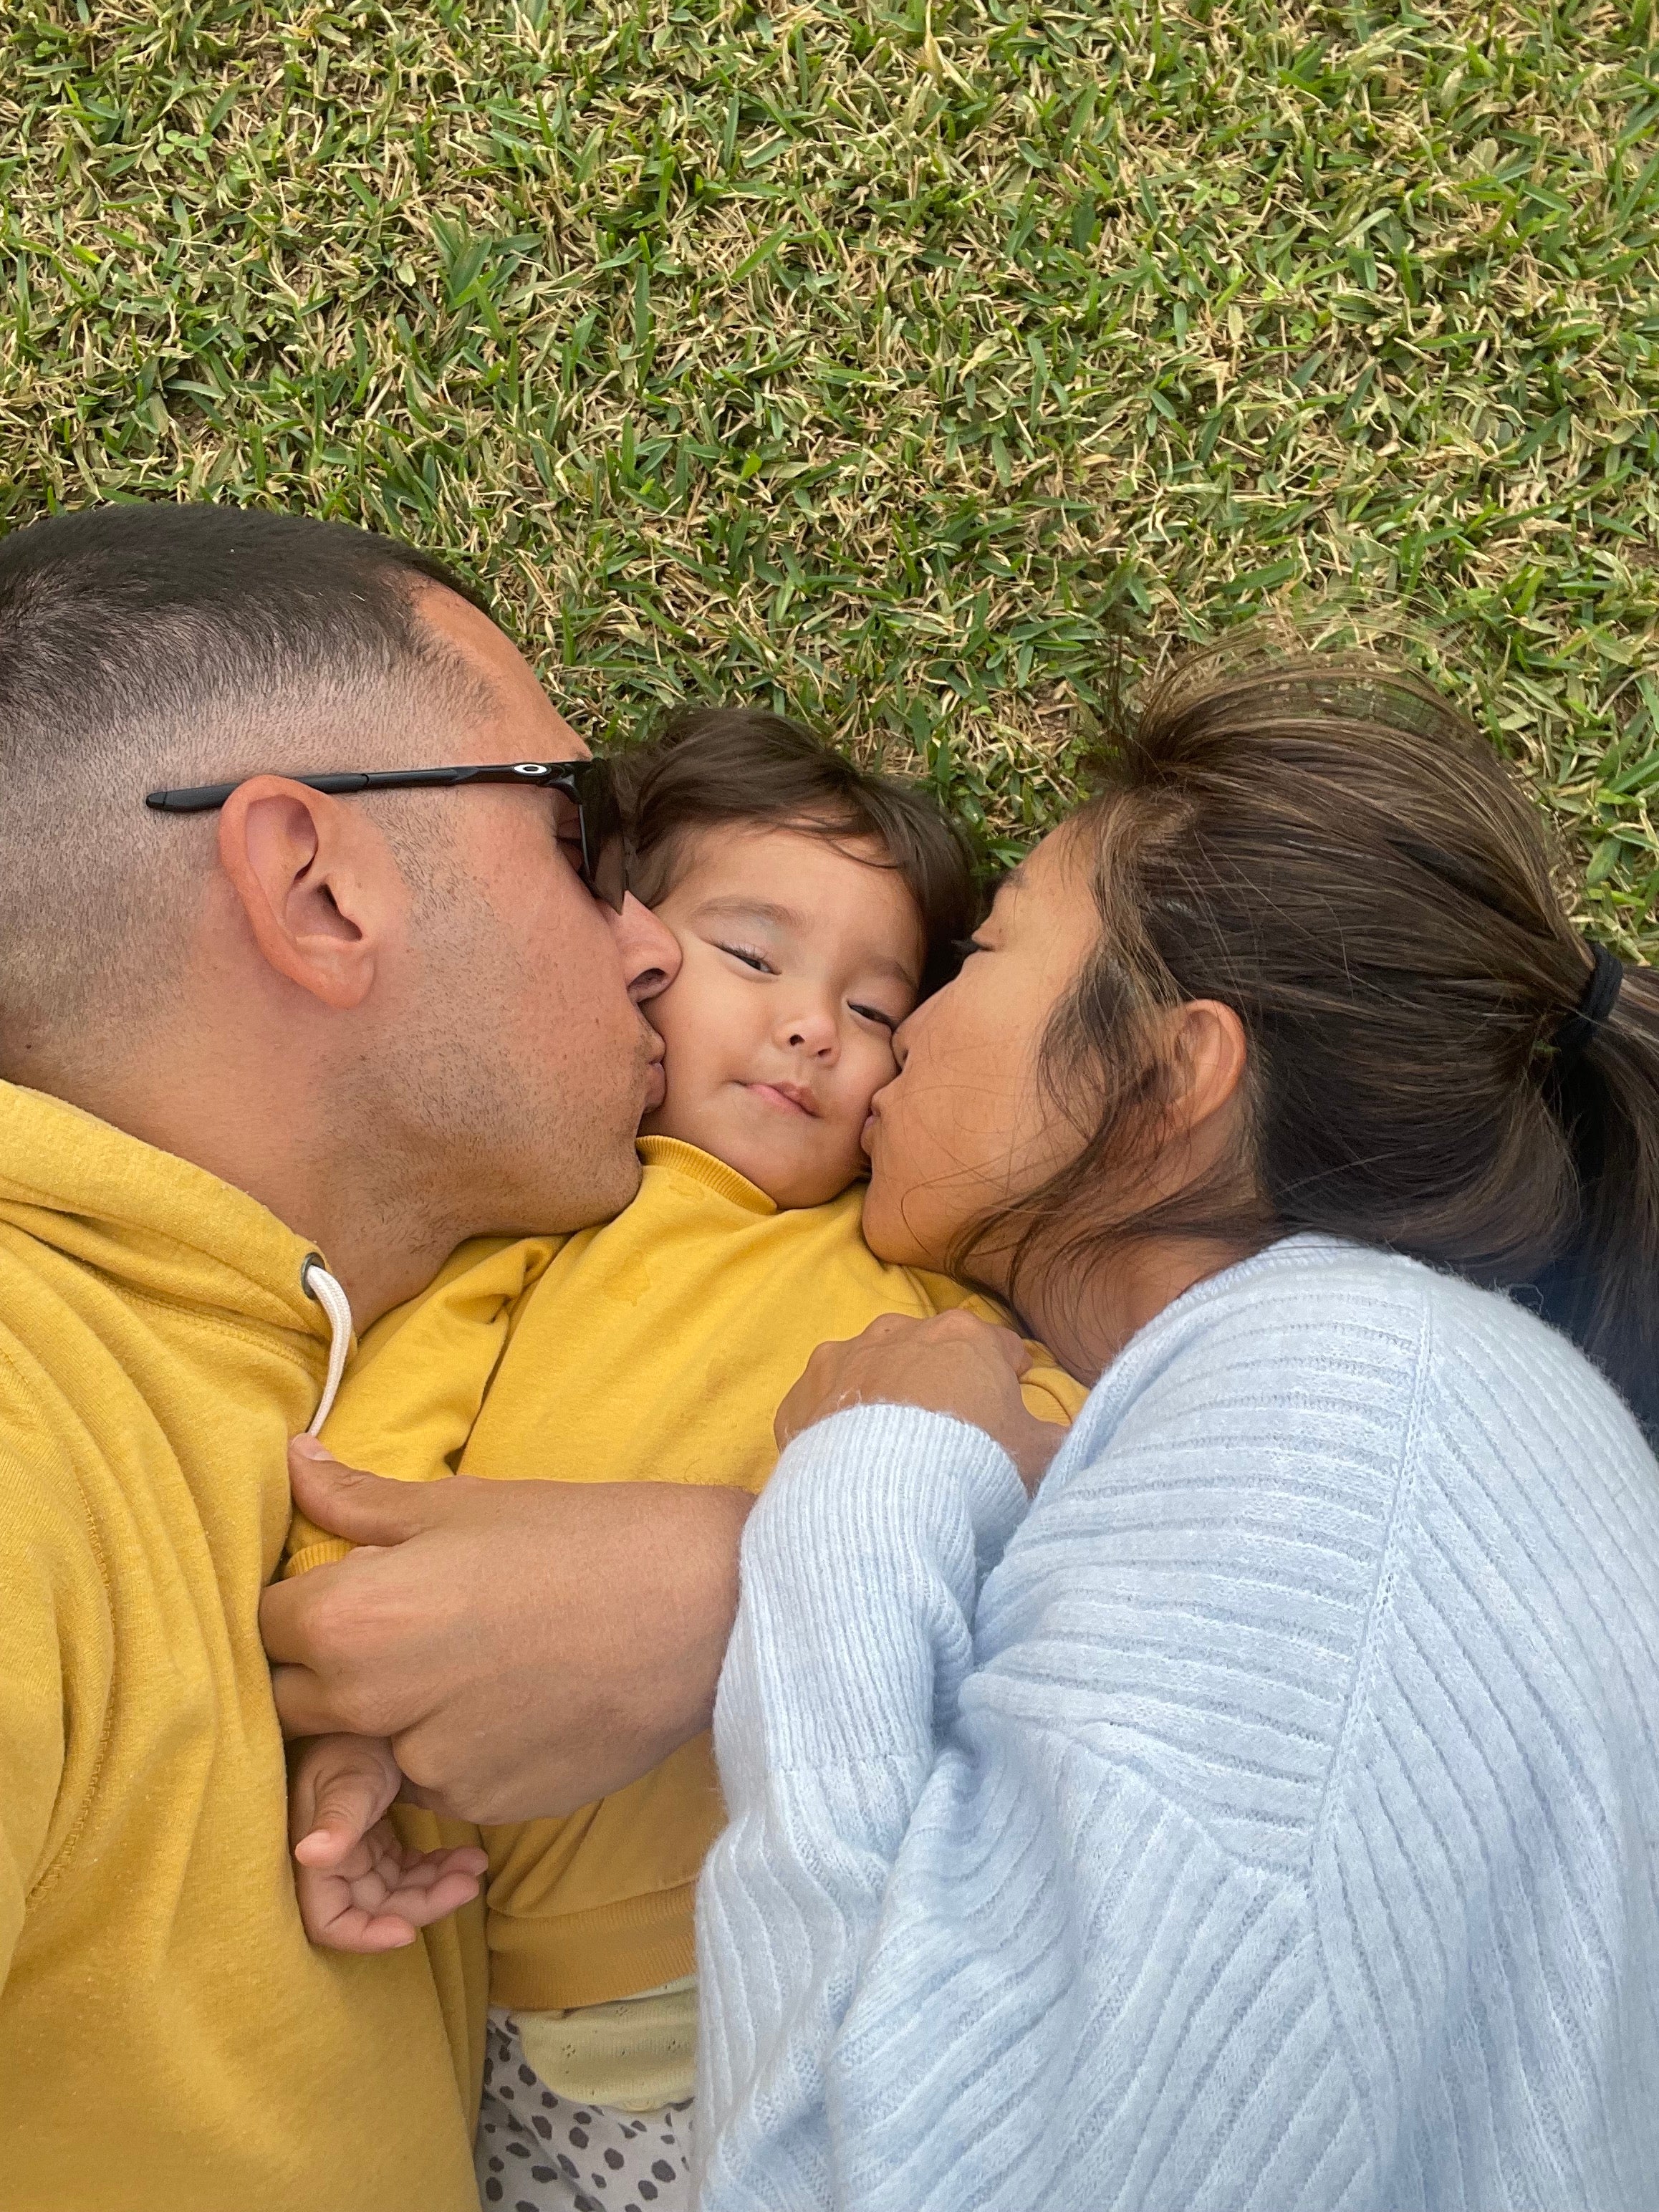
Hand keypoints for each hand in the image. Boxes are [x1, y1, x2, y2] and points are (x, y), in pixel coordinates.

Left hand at [261, 1441, 751, 1823]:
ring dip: (395, 1718)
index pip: (266, 1627)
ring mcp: (428, 1769)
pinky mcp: (484, 1809)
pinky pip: (437, 1783)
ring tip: (476, 1660)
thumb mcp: (461, 1504)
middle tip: (408, 1625)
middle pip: (298, 1703)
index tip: (348, 1588)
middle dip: (330, 1669)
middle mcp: (372, 1705)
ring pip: (370, 1750)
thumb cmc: (580, 1538)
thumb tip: (291, 1462)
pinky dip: (457, 1750)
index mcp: (352, 1617)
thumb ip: (357, 1501)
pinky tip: (516, 1698)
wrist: (702, 1610)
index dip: (302, 1604)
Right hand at [289, 1733, 488, 1952]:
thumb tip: (310, 1855)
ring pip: (397, 1891)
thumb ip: (337, 1816)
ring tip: (476, 1864)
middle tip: (470, 1881)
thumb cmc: (351, 1735)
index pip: (329, 1920)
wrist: (374, 1703)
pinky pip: (406, 1869)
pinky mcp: (378, 1838)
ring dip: (435, 1885)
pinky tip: (465, 1854)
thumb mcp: (349, 1774)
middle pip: (376, 1908)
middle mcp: (332, 1859)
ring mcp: (356, 1850)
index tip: (407, 1932)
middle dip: (422, 1903)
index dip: (364, 1934)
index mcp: (313, 1852)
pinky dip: (434, 1868)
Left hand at [776, 1309, 1064, 1490]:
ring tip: (889, 1448)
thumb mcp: (1040, 1458)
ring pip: (870, 1369)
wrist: (882, 1503)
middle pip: (928, 1351)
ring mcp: (843, 1358)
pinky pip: (823, 1403)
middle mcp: (898, 1332)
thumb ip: (1060, 1439)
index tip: (1008, 1399)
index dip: (1007, 1374)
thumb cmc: (973, 1470)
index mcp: (964, 1336)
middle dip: (939, 1381)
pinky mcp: (800, 1395)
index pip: (997, 1346)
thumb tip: (1077, 1440)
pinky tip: (845, 1460)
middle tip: (947, 1432)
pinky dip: (834, 1424)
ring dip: (882, 1396)